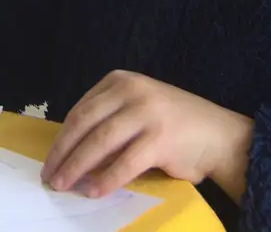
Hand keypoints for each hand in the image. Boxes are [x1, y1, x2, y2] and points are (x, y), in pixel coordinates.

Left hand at [41, 70, 253, 200]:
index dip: (61, 137)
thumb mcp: (137, 110)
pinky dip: (106, 179)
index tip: (50, 159)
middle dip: (63, 152)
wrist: (220, 136)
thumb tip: (69, 152)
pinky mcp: (161, 138)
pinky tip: (95, 191)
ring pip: (100, 141)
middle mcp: (132, 90)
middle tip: (50, 176)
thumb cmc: (174, 126)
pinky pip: (125, 162)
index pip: (81, 110)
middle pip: (85, 123)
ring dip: (77, 167)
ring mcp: (147, 112)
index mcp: (121, 80)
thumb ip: (108, 120)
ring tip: (65, 185)